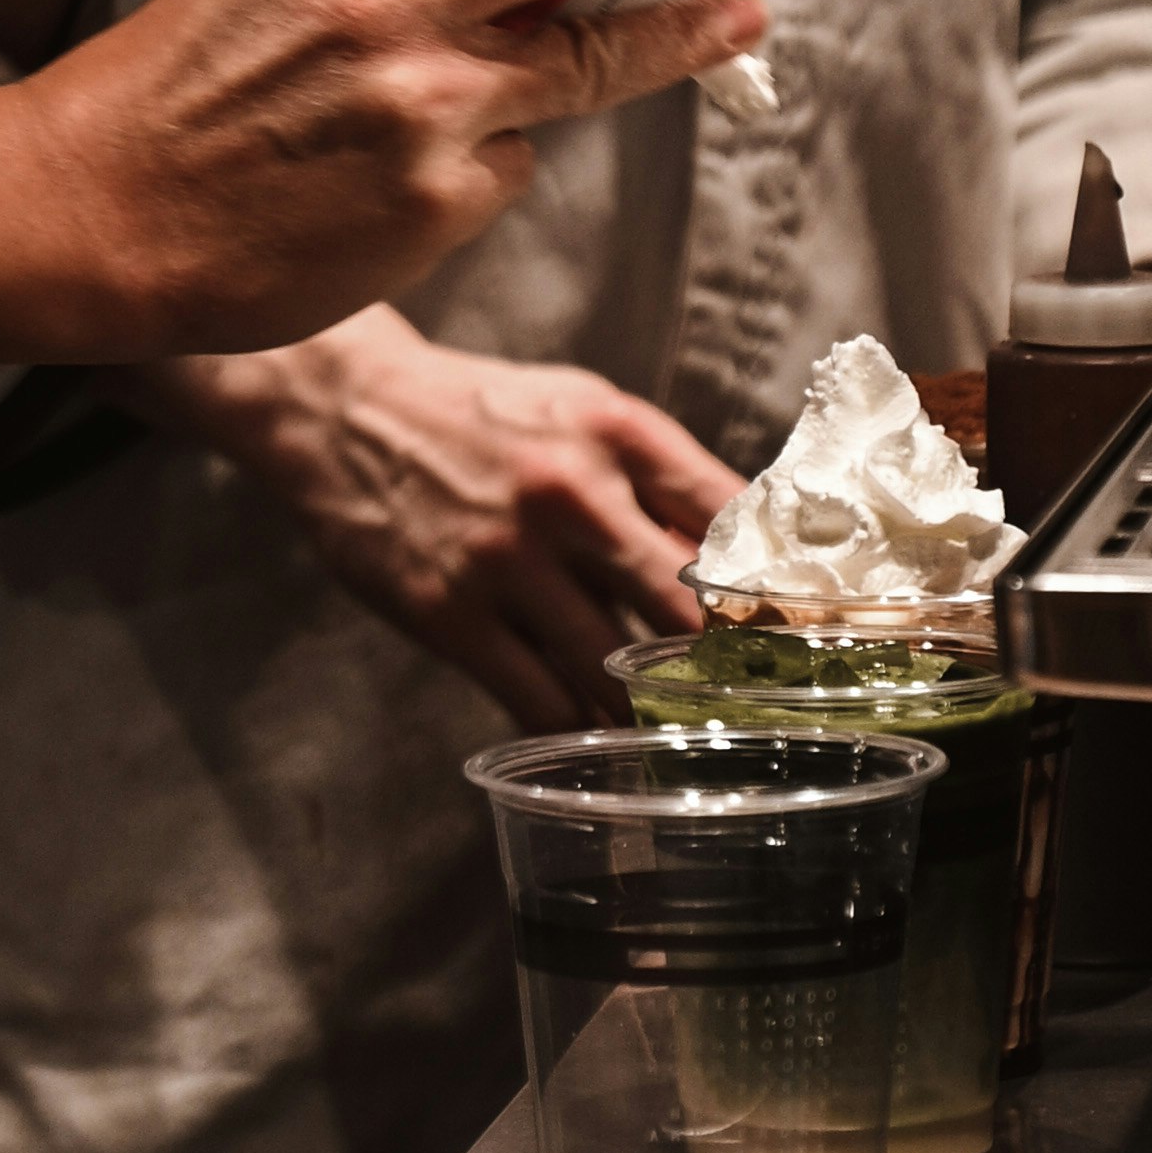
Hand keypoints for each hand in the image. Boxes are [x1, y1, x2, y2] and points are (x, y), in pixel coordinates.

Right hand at [0, 0, 766, 367]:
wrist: (94, 219)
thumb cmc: (161, 96)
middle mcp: (389, 4)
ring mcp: (427, 109)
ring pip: (590, 66)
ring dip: (674, 42)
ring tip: (726, 25)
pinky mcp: (441, 202)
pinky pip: (512, 162)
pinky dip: (491, 156)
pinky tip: (423, 169)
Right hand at [137, 312, 735, 725]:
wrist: (345, 412)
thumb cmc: (482, 417)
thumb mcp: (584, 411)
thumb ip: (662, 475)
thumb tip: (748, 554)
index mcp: (616, 433)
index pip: (727, 519)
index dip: (775, 586)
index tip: (806, 635)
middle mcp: (569, 492)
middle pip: (682, 603)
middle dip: (726, 661)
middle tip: (757, 703)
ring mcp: (507, 559)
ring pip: (612, 667)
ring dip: (651, 709)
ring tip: (682, 734)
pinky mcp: (450, 614)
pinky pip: (537, 697)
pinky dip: (579, 729)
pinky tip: (602, 740)